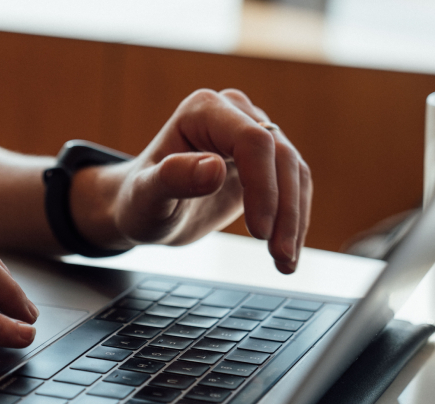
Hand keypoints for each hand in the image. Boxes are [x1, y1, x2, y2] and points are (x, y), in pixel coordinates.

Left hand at [73, 89, 311, 273]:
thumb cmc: (139, 200)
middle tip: (279, 256)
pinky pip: (293, 186)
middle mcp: (233, 113)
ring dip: (295, 220)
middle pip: (280, 156)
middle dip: (284, 209)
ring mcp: (253, 134)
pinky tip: (287, 253)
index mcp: (203, 111)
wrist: (146, 211)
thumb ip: (173, 178)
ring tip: (285, 262)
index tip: (258, 232)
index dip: (263, 186)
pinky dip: (295, 220)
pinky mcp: (265, 162)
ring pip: (294, 172)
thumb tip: (215, 169)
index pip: (252, 140)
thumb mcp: (146, 196)